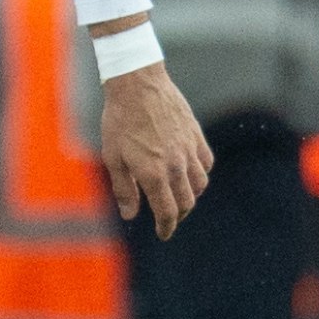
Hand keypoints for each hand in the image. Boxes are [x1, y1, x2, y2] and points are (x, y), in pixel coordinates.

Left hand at [101, 61, 211, 237]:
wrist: (137, 84)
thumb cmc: (120, 120)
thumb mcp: (112, 157)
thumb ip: (124, 189)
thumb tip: (131, 215)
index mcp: (154, 174)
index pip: (167, 212)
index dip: (166, 227)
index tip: (163, 234)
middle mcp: (176, 165)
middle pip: (186, 202)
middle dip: (177, 215)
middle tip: (167, 218)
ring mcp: (188, 149)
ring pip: (199, 185)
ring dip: (190, 197)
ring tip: (179, 197)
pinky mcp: (195, 135)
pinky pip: (206, 163)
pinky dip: (200, 174)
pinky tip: (190, 174)